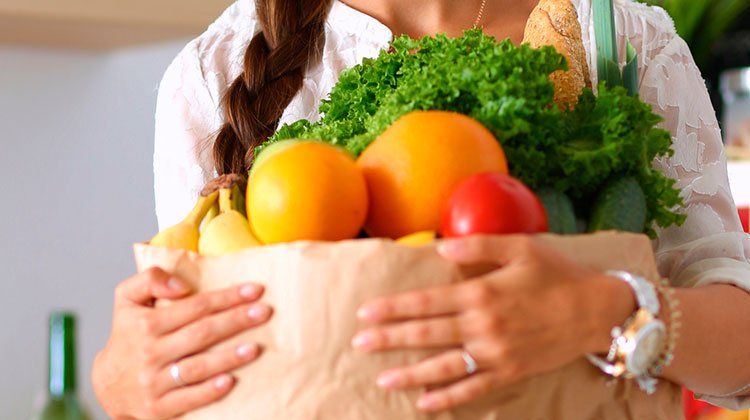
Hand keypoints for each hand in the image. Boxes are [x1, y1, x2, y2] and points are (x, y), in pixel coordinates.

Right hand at [92, 267, 272, 418]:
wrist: (107, 383)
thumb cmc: (128, 334)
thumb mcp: (127, 299)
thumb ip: (149, 279)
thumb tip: (181, 285)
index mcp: (146, 324)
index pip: (195, 307)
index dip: (226, 297)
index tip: (255, 290)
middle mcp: (150, 352)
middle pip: (201, 334)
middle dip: (235, 321)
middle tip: (264, 312)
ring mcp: (154, 382)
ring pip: (196, 368)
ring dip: (227, 358)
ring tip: (255, 347)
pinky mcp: (157, 408)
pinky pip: (187, 400)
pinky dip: (208, 392)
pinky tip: (230, 381)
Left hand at [352, 235, 633, 411]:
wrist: (598, 312)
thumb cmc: (558, 274)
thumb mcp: (521, 247)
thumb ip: (479, 245)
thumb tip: (440, 246)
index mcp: (481, 293)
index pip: (426, 302)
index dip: (393, 308)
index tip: (365, 312)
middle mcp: (483, 326)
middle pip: (426, 335)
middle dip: (389, 339)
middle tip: (359, 344)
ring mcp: (496, 353)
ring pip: (444, 366)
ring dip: (410, 373)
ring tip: (382, 378)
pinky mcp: (510, 372)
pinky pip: (473, 389)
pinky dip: (448, 398)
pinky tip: (425, 404)